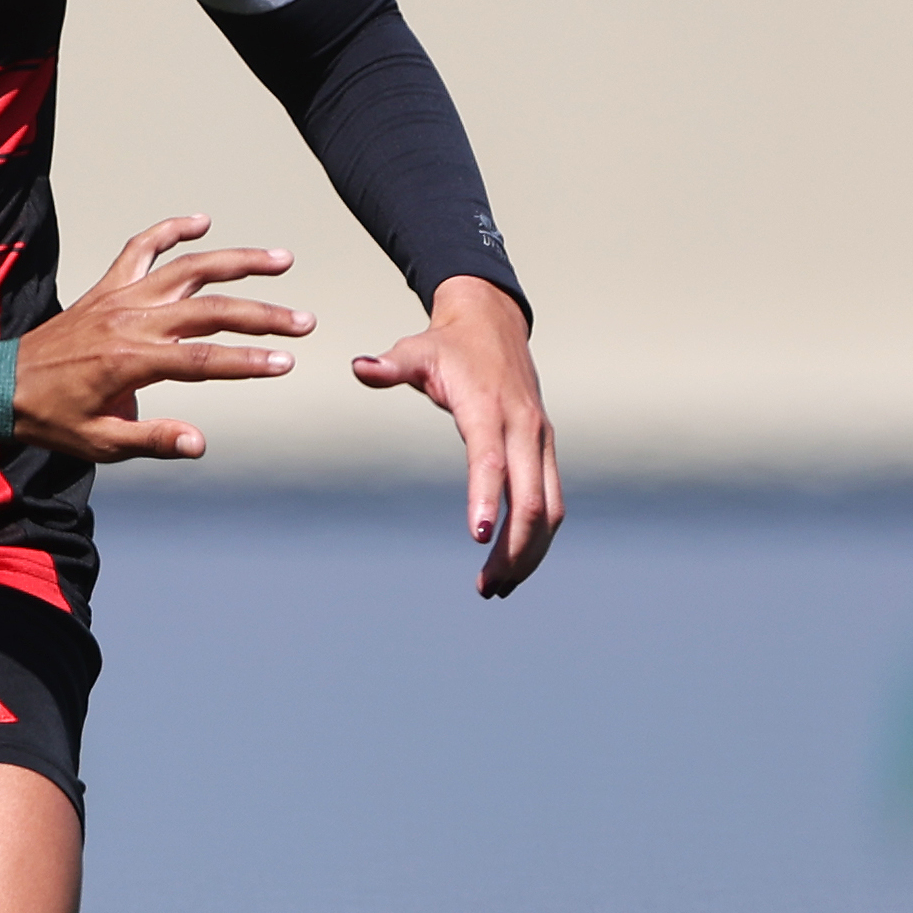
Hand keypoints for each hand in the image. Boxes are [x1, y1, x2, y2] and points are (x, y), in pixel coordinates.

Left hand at [8, 215, 312, 461]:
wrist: (0, 387)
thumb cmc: (51, 418)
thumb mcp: (100, 442)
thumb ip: (153, 439)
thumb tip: (199, 444)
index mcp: (129, 362)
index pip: (202, 359)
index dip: (247, 361)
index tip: (285, 363)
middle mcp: (129, 322)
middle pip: (209, 310)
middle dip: (262, 316)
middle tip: (304, 322)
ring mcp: (118, 298)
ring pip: (187, 269)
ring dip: (236, 260)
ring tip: (281, 260)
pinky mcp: (106, 287)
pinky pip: (140, 248)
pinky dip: (169, 230)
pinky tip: (201, 221)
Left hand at [353, 278, 560, 597]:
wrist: (494, 324)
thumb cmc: (449, 346)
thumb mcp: (415, 350)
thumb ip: (390, 366)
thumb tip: (360, 366)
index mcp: (490, 410)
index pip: (492, 460)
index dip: (487, 497)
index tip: (478, 536)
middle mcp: (525, 429)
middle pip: (534, 498)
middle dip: (514, 547)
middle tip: (485, 587)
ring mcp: (541, 441)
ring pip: (551, 507)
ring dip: (530, 551)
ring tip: (497, 588)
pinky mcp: (545, 450)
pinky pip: (552, 500)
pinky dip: (539, 537)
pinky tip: (513, 564)